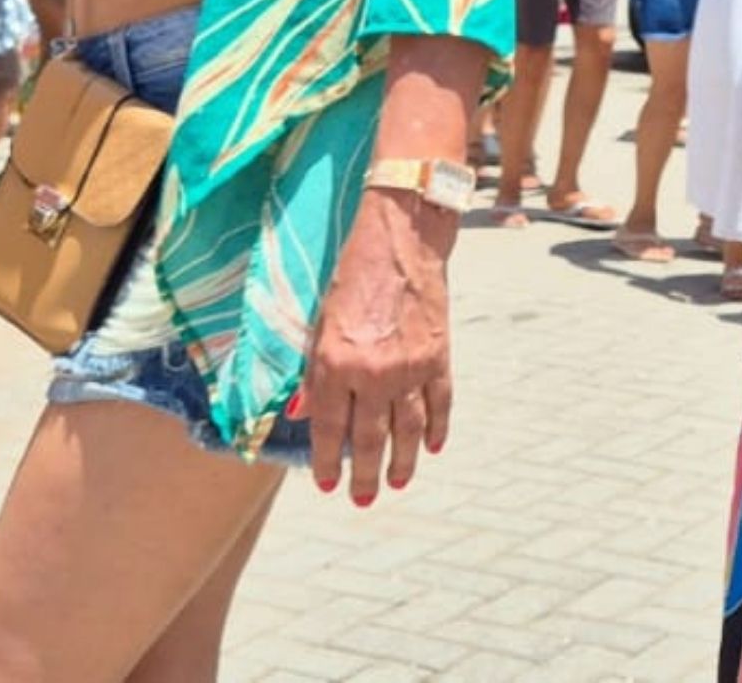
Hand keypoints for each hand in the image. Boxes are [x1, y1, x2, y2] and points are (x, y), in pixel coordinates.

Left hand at [301, 191, 455, 505]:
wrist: (401, 239)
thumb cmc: (351, 276)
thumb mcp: (320, 323)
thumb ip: (314, 374)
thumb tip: (301, 415)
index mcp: (335, 363)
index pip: (329, 428)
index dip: (326, 460)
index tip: (326, 485)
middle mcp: (373, 371)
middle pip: (369, 439)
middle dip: (364, 475)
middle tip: (362, 500)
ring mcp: (410, 367)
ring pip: (408, 431)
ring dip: (403, 462)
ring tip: (398, 483)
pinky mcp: (438, 356)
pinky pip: (440, 404)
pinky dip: (438, 429)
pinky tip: (435, 448)